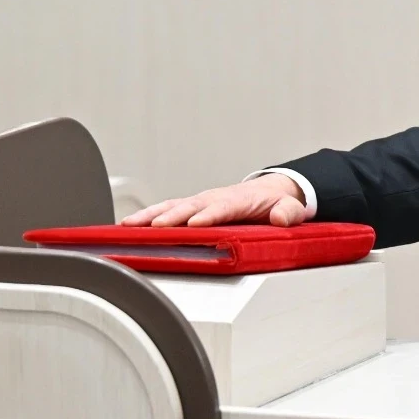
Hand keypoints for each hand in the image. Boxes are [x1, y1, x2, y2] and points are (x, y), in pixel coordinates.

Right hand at [122, 174, 307, 227]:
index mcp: (239, 200)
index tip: (195, 224)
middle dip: (173, 216)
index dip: (209, 215)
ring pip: (173, 206)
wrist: (269, 192)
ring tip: (130, 225)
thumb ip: (288, 213)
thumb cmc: (274, 203)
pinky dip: (148, 217)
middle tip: (156, 226)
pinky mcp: (191, 209)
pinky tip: (129, 226)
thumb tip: (281, 218)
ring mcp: (201, 202)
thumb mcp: (289, 208)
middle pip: (192, 205)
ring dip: (151, 215)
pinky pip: (167, 211)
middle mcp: (215, 198)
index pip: (223, 207)